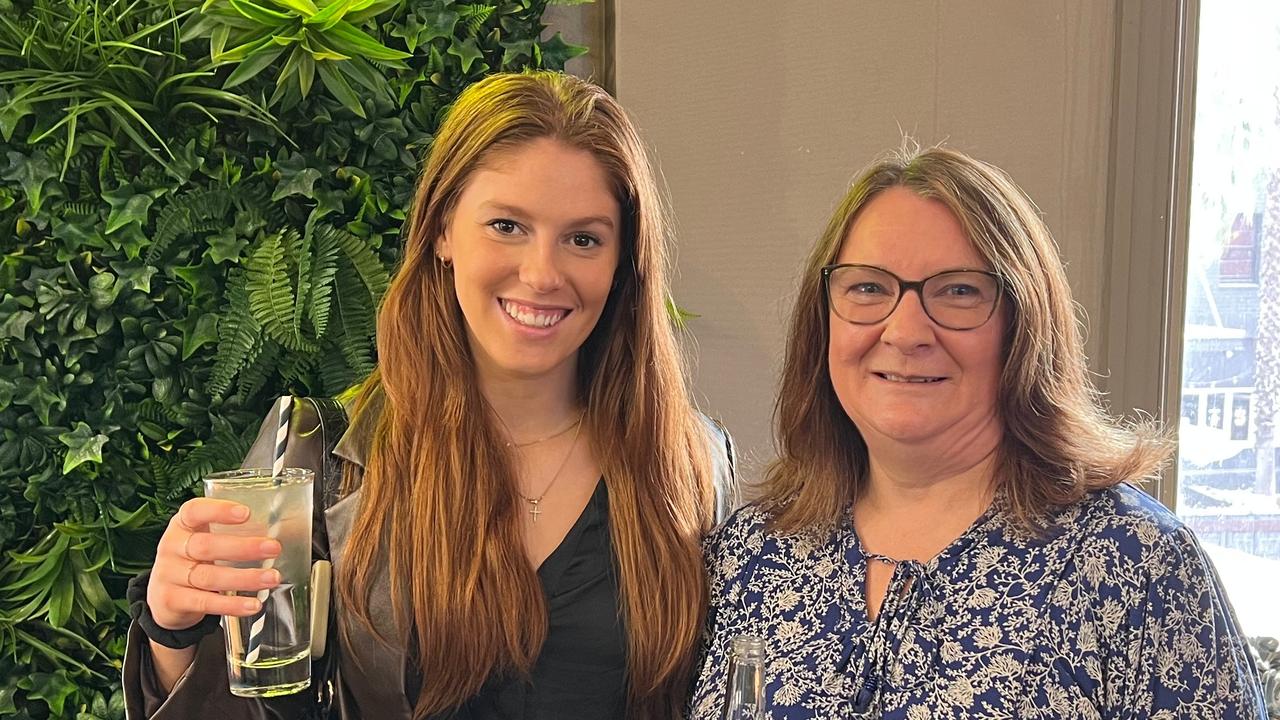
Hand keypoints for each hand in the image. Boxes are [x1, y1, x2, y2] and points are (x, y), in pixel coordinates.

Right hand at [147, 498, 281, 629]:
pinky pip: (206, 602)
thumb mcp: (203, 539)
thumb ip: (230, 532)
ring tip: (272, 578)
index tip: (246, 513)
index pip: (194, 511)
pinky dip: (232, 605)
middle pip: (206, 546)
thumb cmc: (193, 560)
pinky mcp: (173, 600)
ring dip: (245, 578)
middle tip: (273, 548)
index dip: (219, 510)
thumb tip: (279, 529)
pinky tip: (252, 604)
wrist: (163, 596)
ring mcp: (169, 575)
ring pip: (210, 577)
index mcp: (182, 526)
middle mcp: (172, 547)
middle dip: (244, 548)